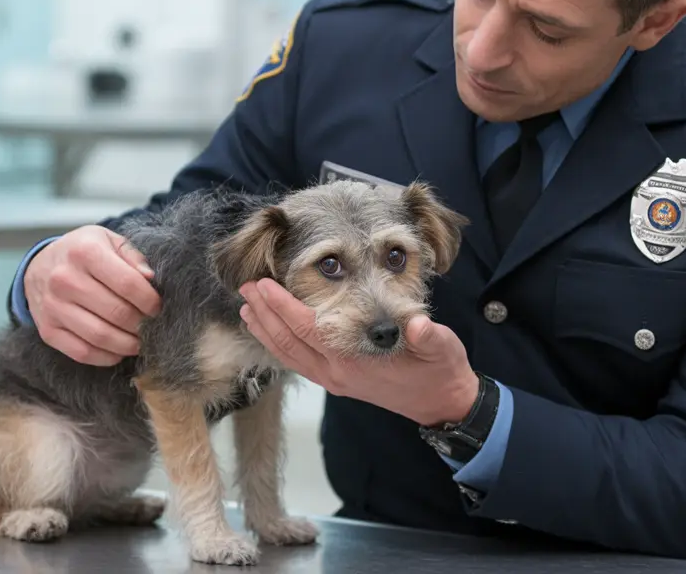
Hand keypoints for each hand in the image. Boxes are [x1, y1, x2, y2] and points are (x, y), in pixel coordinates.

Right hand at [25, 225, 160, 365]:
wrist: (38, 266)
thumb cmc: (83, 252)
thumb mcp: (107, 240)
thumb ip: (132, 256)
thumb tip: (151, 278)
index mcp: (85, 252)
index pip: (128, 283)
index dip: (150, 300)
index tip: (158, 307)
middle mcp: (65, 279)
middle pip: (117, 312)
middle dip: (141, 324)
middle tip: (151, 326)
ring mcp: (53, 307)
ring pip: (100, 336)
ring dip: (127, 344)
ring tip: (139, 341)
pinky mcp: (48, 331)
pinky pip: (82, 352)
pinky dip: (107, 357)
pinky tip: (118, 350)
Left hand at [238, 278, 479, 426]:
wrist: (441, 402)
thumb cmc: (439, 369)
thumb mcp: (441, 348)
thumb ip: (428, 336)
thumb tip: (419, 326)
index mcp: (355, 361)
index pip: (308, 329)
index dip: (282, 307)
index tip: (263, 284)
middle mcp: (337, 373)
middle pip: (288, 341)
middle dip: (264, 314)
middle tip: (244, 286)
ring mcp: (334, 379)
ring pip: (288, 355)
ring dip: (265, 331)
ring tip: (246, 308)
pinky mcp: (336, 382)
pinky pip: (298, 363)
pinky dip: (278, 346)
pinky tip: (269, 332)